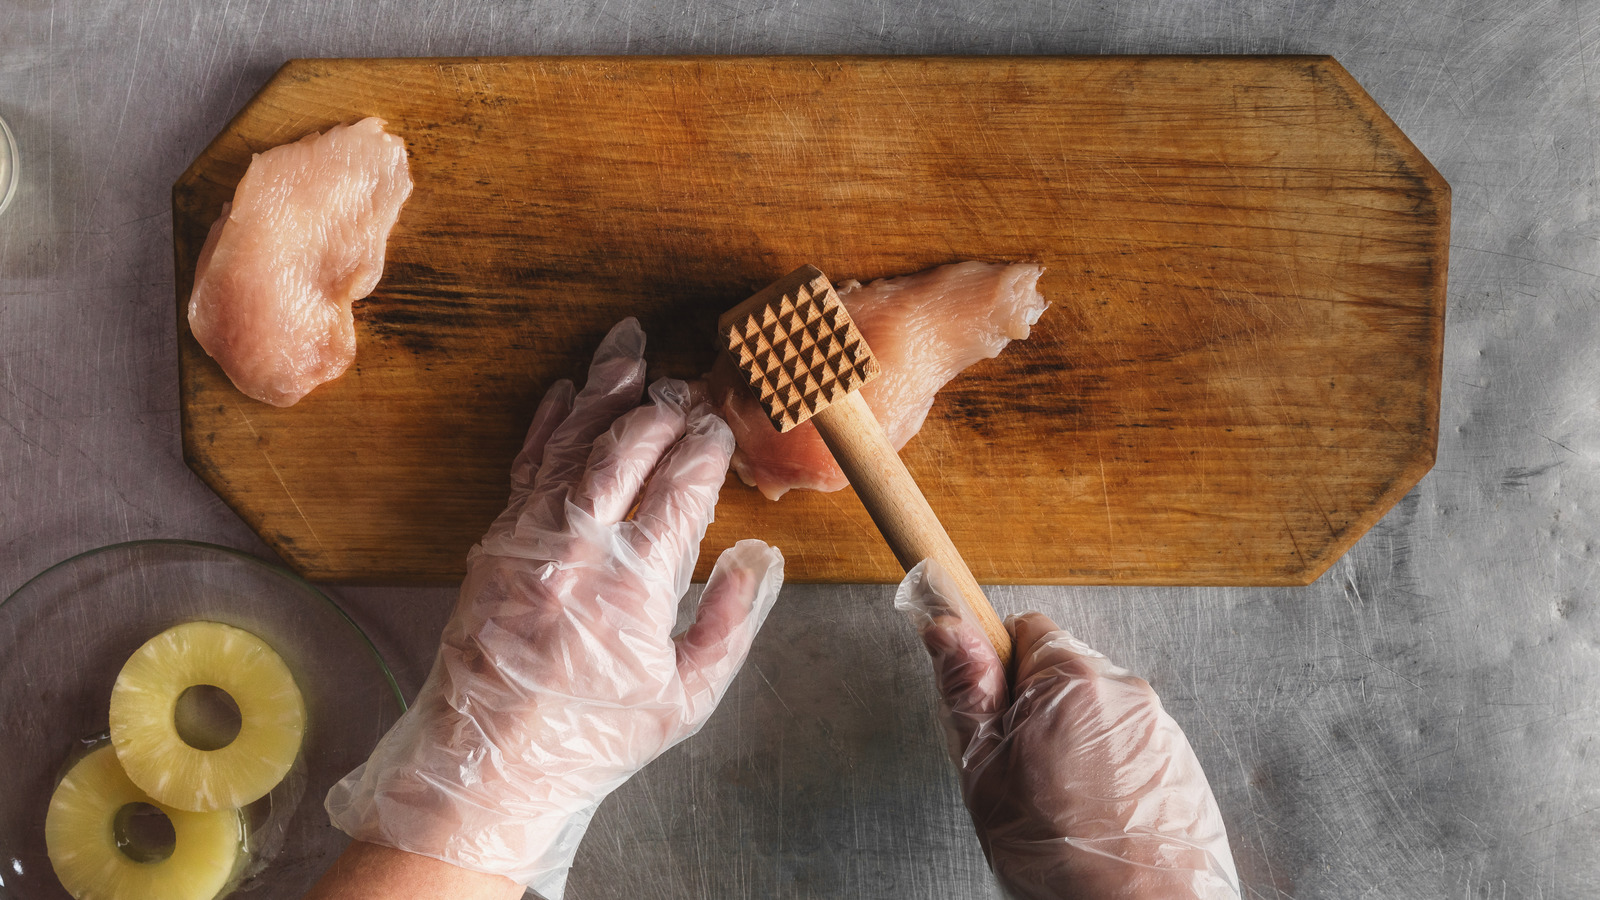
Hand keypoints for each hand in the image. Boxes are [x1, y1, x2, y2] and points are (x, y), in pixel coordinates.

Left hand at [325, 319, 784, 897]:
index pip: (683, 486)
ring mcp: (530, 539)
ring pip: (573, 443)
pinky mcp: (496, 542)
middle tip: (684, 381)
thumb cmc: (592, 739)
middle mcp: (580, 549)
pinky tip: (566, 393)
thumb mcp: (686, 697)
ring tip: (625, 345)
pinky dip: (548, 424)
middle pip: (627, 448)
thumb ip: (729, 621)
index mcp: (635, 585)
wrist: (486, 765)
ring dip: (603, 391)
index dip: (706, 446)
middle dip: (661, 405)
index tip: (722, 425)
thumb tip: (759, 557)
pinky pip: (527, 466)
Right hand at [896, 561, 1238, 899]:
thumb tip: (948, 628)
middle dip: (1036, 709)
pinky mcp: (1180, 760)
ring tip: (1061, 802)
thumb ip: (968, 691)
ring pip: (1095, 711)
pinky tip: (1096, 813)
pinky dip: (1109, 769)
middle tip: (1019, 769)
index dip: (998, 666)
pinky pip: (1129, 744)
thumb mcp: (987, 771)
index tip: (989, 703)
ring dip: (1074, 741)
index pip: (1025, 628)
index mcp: (1070, 681)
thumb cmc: (1064, 857)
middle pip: (1062, 672)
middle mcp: (1124, 691)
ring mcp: (1158, 726)